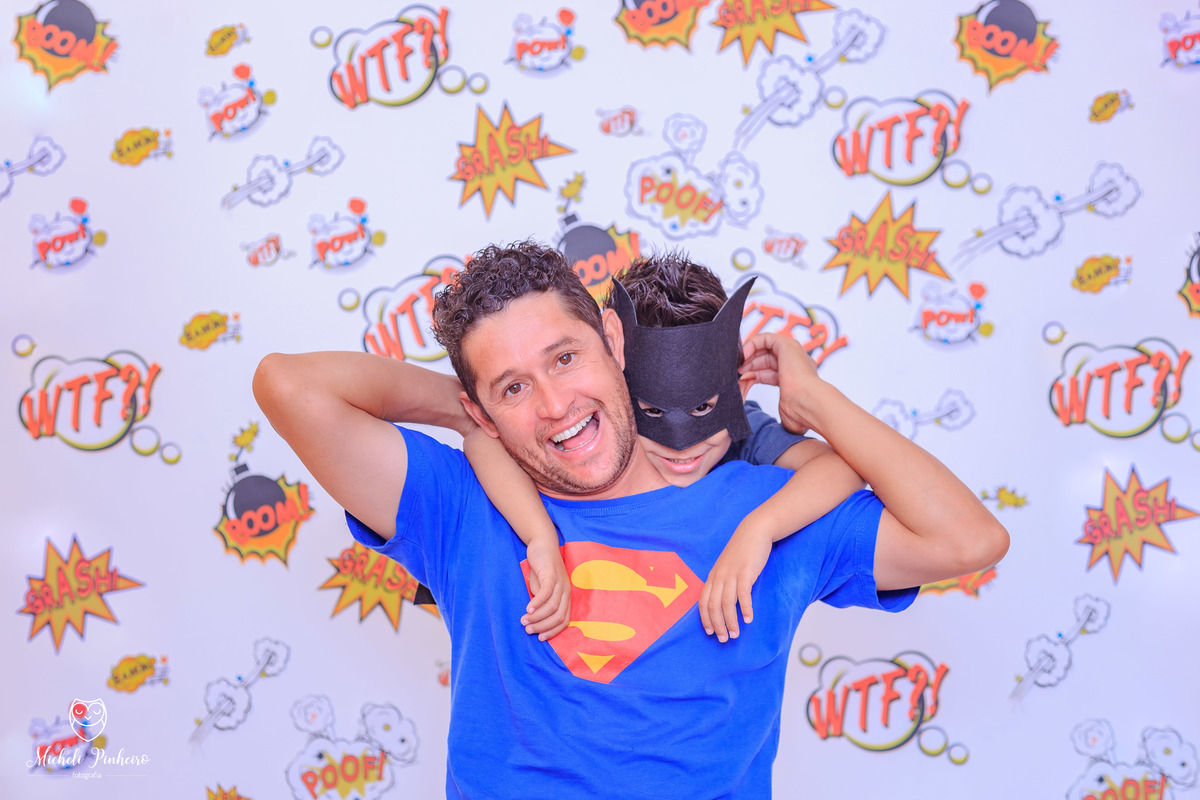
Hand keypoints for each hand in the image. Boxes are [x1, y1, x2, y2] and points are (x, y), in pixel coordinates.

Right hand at [521, 537, 570, 640]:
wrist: (542, 544)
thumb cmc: (541, 568)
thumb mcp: (541, 588)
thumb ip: (540, 602)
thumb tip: (534, 618)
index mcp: (566, 597)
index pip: (564, 620)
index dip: (553, 631)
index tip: (540, 638)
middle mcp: (566, 591)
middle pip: (558, 616)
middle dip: (543, 627)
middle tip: (528, 630)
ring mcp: (561, 582)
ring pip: (552, 606)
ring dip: (537, 617)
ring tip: (524, 621)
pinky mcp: (552, 574)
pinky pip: (546, 593)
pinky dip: (537, 603)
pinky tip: (528, 609)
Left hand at [699, 524, 772, 641]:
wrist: (754, 531)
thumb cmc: (742, 551)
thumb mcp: (727, 566)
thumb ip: (723, 581)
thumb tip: (723, 600)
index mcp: (713, 576)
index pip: (703, 602)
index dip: (705, 618)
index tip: (710, 632)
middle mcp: (719, 576)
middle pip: (713, 606)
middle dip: (717, 625)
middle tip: (724, 639)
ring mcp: (731, 574)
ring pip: (726, 603)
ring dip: (730, 622)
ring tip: (735, 634)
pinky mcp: (746, 572)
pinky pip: (743, 594)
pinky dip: (744, 609)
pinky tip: (748, 619)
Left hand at [741, 333, 822, 435]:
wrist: (809, 403)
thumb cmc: (801, 413)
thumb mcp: (787, 414)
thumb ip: (783, 416)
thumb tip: (780, 430)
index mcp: (797, 379)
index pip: (770, 373)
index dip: (754, 376)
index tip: (742, 382)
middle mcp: (796, 364)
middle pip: (766, 360)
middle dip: (749, 366)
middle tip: (737, 374)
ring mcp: (793, 353)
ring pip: (765, 347)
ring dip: (749, 355)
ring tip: (738, 366)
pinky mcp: (787, 345)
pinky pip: (765, 338)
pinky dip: (752, 344)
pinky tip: (743, 355)